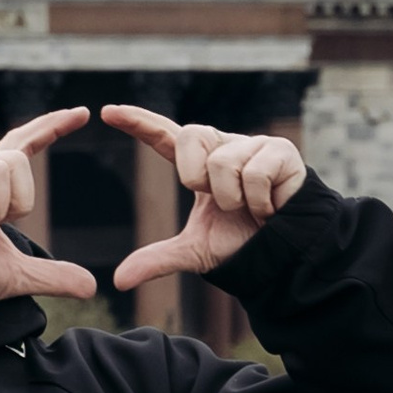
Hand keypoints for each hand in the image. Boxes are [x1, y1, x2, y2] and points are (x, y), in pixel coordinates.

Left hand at [100, 110, 304, 288]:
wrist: (285, 254)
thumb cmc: (242, 243)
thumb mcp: (195, 252)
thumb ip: (158, 259)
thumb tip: (119, 281)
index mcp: (200, 164)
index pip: (164, 136)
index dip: (138, 122)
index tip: (108, 111)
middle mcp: (224, 147)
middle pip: (191, 137)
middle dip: (197, 175)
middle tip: (220, 201)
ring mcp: (253, 146)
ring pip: (223, 162)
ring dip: (234, 197)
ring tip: (251, 208)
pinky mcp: (280, 151)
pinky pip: (255, 171)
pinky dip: (259, 200)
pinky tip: (271, 206)